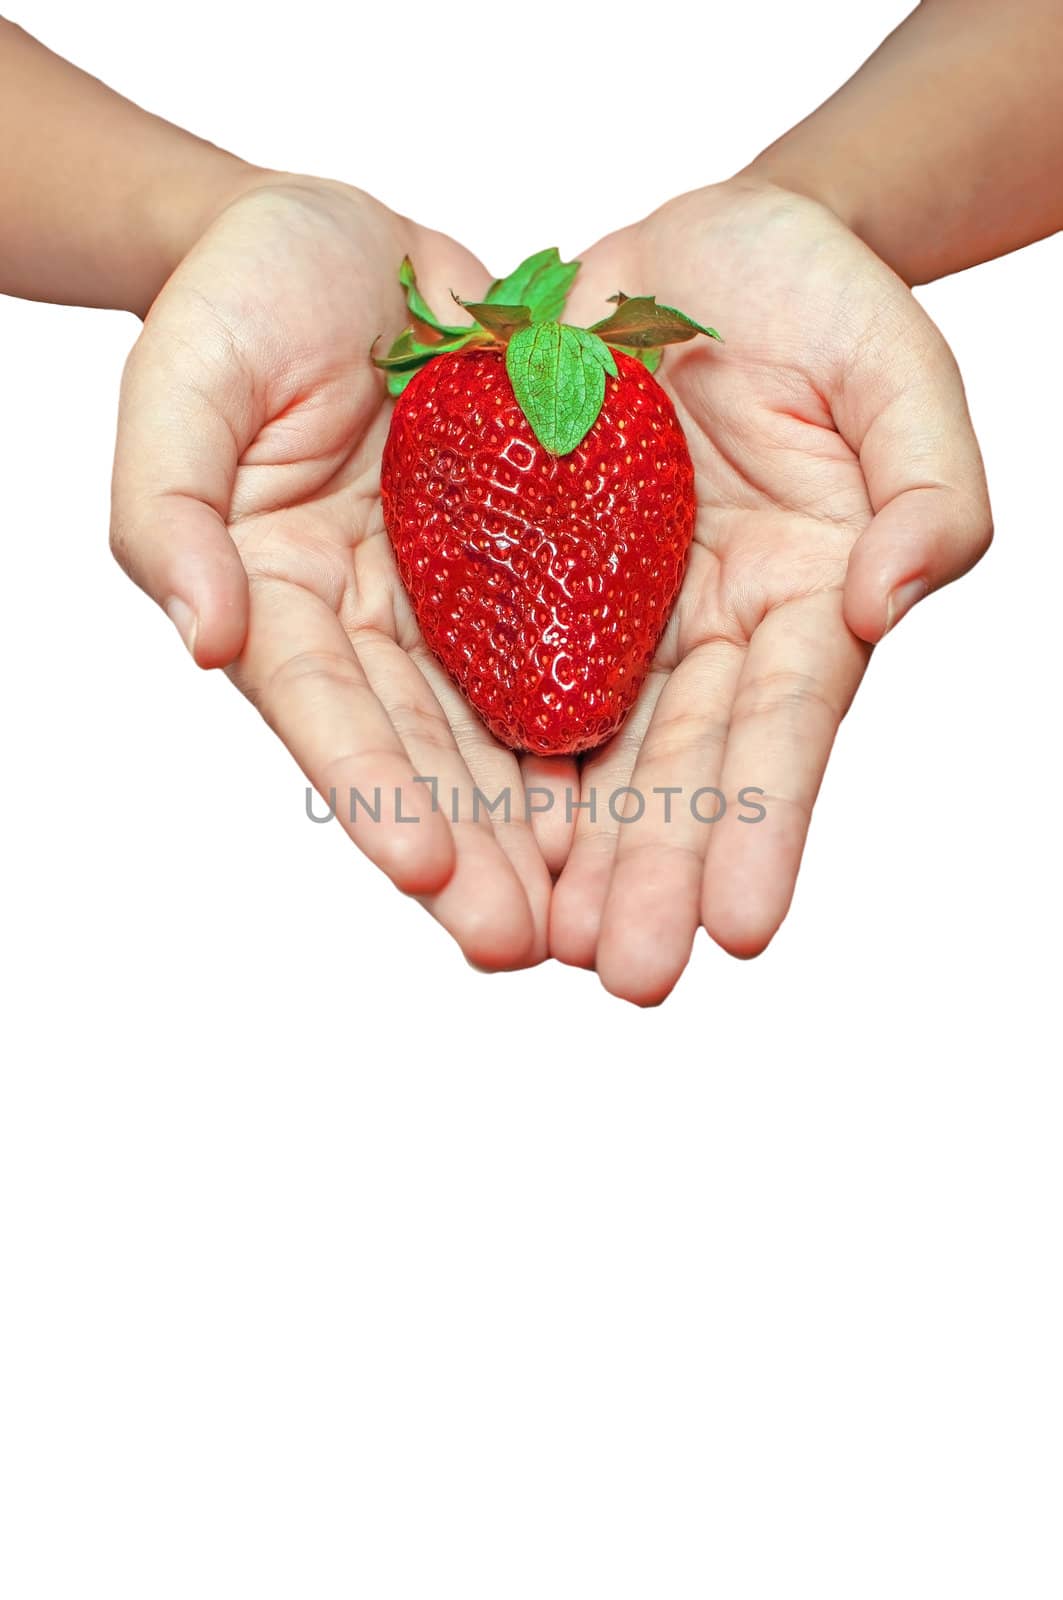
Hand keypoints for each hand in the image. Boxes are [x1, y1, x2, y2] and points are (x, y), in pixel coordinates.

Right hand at [111, 176, 550, 966]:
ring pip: (508, 724)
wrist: (348, 238)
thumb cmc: (240, 293)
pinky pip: (576, 642)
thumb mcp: (180, 384)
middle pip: (425, 751)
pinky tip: (647, 798)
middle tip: (524, 945)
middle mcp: (373, 621)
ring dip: (548, 823)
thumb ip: (168, 514)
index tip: (429, 870)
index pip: (327, 712)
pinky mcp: (530, 557)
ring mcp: (455, 596)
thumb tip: (205, 638)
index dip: (374, 791)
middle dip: (473, 851)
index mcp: (279, 598)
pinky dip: (605, 721)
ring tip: (592, 916)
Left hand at [549, 177, 992, 1002]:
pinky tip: (451, 839)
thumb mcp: (892, 363)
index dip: (765, 822)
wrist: (686, 250)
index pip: (784, 727)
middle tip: (621, 972)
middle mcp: (702, 634)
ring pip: (575, 749)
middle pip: (675, 768)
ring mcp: (609, 616)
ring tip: (527, 945)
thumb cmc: (808, 294)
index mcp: (799, 599)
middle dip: (651, 874)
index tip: (742, 925)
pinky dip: (471, 756)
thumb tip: (885, 596)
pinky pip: (487, 673)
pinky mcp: (524, 582)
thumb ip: (928, 480)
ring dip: (556, 852)